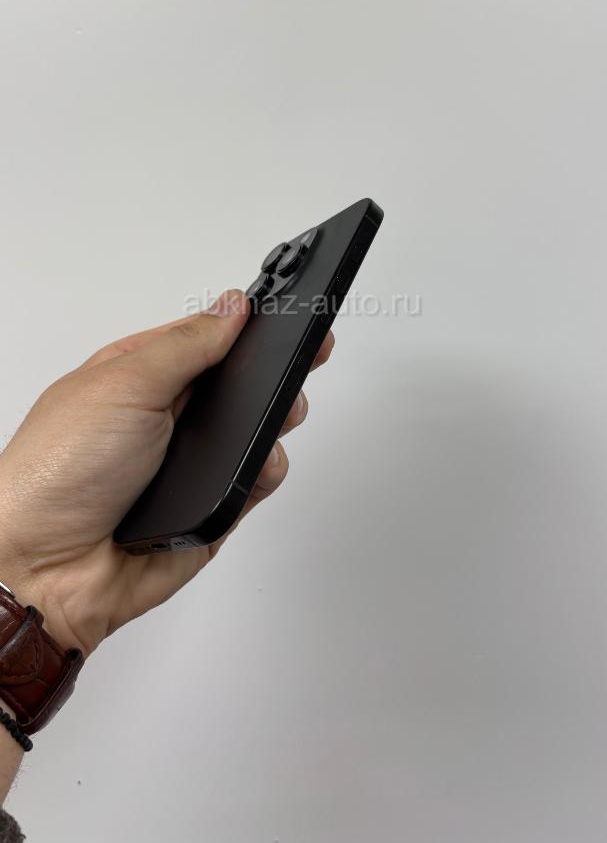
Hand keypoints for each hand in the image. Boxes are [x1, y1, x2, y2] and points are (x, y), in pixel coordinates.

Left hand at [0, 290, 333, 656]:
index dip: (243, 324)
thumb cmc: (56, 471)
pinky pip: (253, 483)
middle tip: (302, 358)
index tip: (284, 312)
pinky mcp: (207, 508)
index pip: (204, 338)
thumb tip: (233, 307)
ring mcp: (186, 464)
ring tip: (282, 411)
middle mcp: (162, 418)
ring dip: (273, 420)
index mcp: (138, 375)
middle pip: (235, 384)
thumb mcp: (124, 383)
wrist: (46, 571)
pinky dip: (264, 473)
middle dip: (270, 373)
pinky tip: (260, 464)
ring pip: (251, 432)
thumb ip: (186, 345)